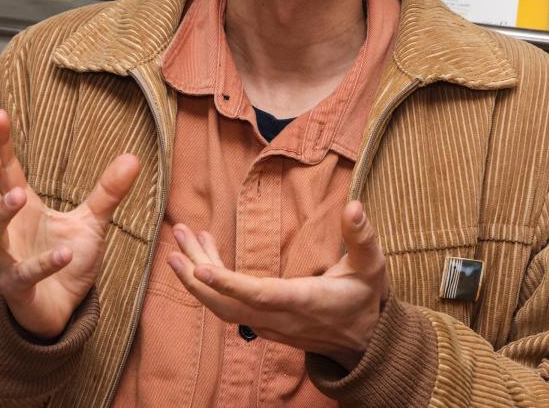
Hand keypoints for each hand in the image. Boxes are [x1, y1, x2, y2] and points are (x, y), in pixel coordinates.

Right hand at [0, 109, 139, 338]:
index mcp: (23, 208)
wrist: (62, 312)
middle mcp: (8, 231)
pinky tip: (65, 253)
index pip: (4, 171)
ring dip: (2, 213)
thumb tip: (133, 157)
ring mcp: (9, 259)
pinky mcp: (19, 289)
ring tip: (21, 196)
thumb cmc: (67, 262)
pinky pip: (23, 275)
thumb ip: (108, 191)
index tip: (0, 113)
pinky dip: (44, 263)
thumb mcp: (91, 222)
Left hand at [167, 200, 386, 370]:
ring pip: (223, 306)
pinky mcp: (263, 324)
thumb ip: (361, 237)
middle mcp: (280, 318)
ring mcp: (268, 325)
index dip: (229, 285)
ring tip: (182, 240)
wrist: (364, 344)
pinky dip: (211, 282)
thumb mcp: (372, 266)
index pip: (260, 296)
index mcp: (303, 302)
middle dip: (197, 274)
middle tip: (176, 240)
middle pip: (227, 304)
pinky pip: (229, 306)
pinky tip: (204, 253)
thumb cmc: (365, 299)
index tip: (201, 270)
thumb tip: (354, 205)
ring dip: (197, 275)